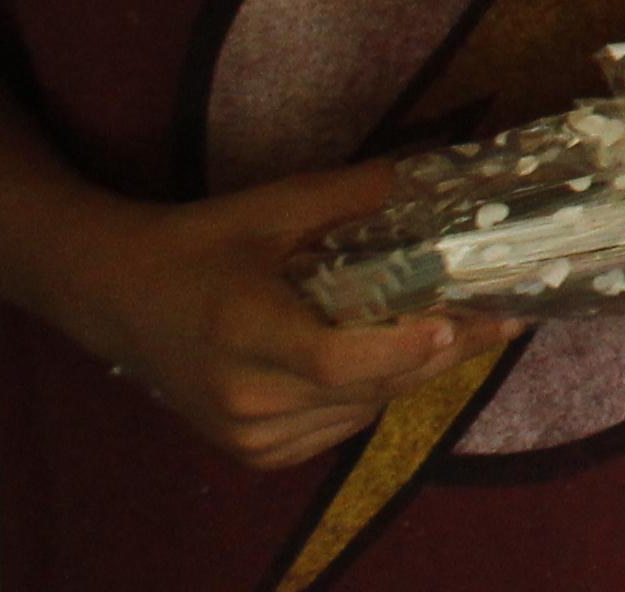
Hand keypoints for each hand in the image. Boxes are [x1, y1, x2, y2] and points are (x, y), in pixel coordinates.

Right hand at [57, 160, 503, 472]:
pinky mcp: (250, 453)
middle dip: (440, 352)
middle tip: (502, 318)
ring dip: (410, 373)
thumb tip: (440, 173)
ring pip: (361, 410)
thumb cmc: (202, 244)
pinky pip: (338, 428)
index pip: (334, 357)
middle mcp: (243, 394)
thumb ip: (355, 194)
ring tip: (457, 330)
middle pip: (365, 385)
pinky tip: (384, 359)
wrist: (122, 298)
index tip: (456, 319)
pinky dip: (370, 397)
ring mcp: (244, 432)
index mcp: (243, 329)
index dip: (400, 345)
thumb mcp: (273, 205)